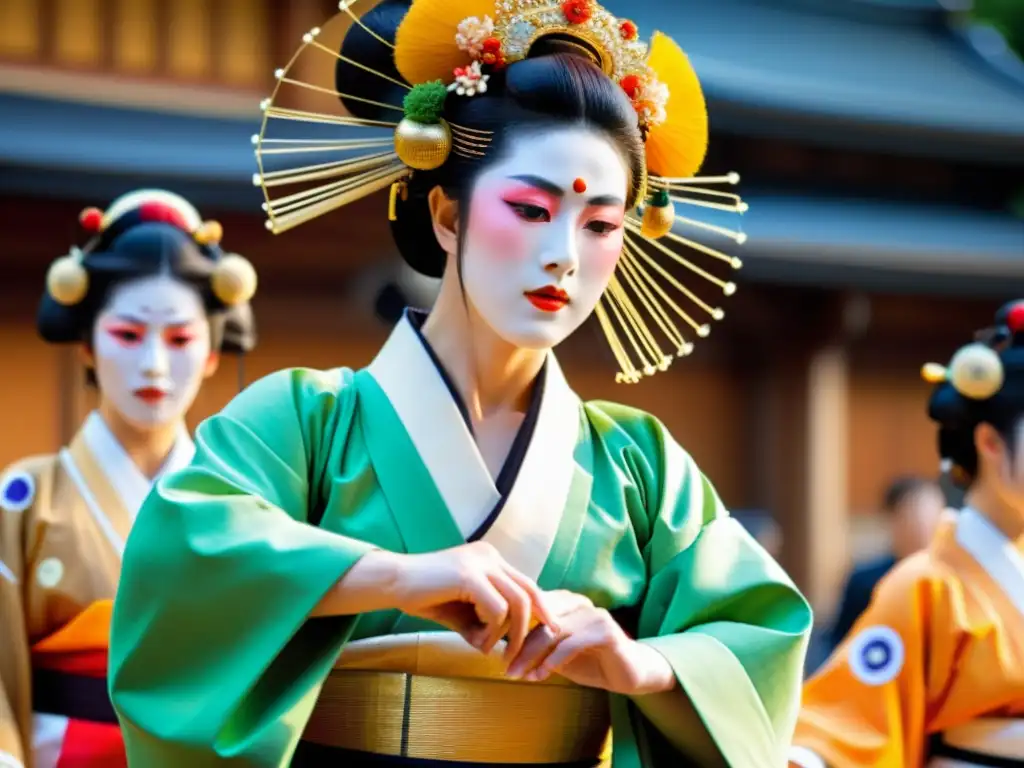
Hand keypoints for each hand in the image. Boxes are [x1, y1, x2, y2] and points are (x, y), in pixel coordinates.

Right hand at [386, 542, 557, 661]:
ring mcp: (481, 563)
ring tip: (486, 647)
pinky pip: (497, 608)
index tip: (547, 631)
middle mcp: (490, 556)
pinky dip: (490, 629)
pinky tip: (473, 636)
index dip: (541, 608)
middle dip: (531, 626)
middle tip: (518, 654)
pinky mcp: (469, 575)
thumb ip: (486, 621)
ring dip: (507, 633)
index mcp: (491, 559)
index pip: (527, 584)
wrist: (393, 582)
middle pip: (529, 592)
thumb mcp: (463, 610)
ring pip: (516, 602)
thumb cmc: (426, 597)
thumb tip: (504, 646)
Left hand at [506, 590, 675, 695]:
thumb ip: (537, 647)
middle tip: (506, 668)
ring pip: (553, 631)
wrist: (631, 674)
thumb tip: (502, 650)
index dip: (513, 630)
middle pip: (540, 619)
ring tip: (519, 675)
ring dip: (532, 656)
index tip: (499, 653)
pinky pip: (571, 643)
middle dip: (520, 645)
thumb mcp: (558, 654)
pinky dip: (552, 660)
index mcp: (567, 602)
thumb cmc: (592, 662)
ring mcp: (594, 614)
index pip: (533, 609)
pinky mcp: (606, 630)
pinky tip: (541, 675)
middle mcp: (580, 602)